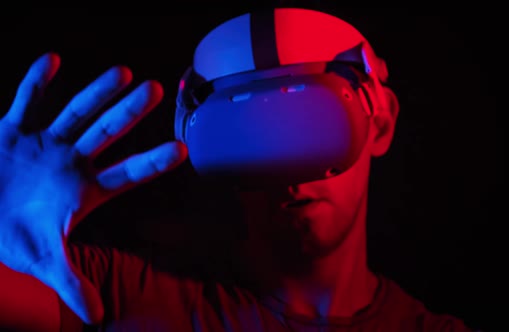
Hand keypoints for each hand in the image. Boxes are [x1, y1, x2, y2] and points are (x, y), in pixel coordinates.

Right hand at [0, 53, 186, 323]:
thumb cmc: (11, 239)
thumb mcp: (42, 262)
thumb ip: (71, 283)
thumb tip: (97, 317)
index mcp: (83, 191)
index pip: (126, 175)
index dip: (152, 163)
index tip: (183, 151)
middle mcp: (69, 161)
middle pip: (106, 133)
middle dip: (129, 114)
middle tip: (156, 91)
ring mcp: (42, 144)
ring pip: (74, 113)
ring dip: (96, 93)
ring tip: (123, 72)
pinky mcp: (10, 131)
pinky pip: (23, 103)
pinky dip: (36, 83)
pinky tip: (53, 61)